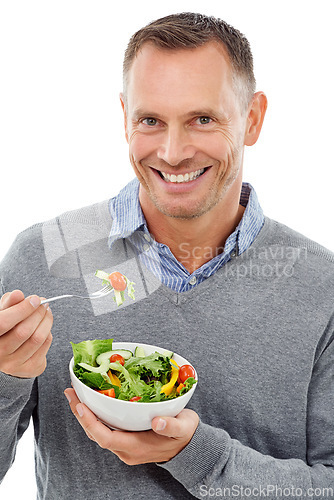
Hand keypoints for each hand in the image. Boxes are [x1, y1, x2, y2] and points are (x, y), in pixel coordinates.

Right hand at [0, 290, 52, 377]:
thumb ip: (10, 303)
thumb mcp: (4, 315)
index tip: (35, 299)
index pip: (4, 322)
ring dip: (46, 321)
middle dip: (38, 313)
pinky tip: (45, 326)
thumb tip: (18, 294)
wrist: (8, 357)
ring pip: (37, 338)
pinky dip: (48, 332)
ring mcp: (14, 364)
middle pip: (23, 331)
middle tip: (44, 303)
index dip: (22, 309)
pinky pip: (45, 345)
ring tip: (47, 311)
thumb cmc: (6, 330)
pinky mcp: (30, 368)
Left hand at [64, 387, 198, 464]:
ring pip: (98, 432)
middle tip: (70, 393)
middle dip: (80, 414)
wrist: (189, 448)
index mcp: (136, 446)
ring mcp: (125, 446)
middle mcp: (126, 449)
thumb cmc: (186, 435)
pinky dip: (96, 415)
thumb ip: (171, 426)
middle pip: (96, 434)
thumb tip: (158, 422)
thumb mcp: (184, 428)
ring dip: (85, 414)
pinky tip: (93, 402)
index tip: (80, 406)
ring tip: (75, 395)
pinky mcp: (127, 439)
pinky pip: (105, 429)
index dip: (90, 423)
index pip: (106, 438)